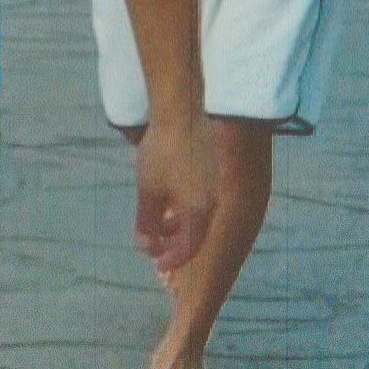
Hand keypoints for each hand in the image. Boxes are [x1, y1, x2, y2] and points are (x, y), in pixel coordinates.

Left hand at [131, 114, 215, 277]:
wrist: (188, 108)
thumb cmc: (165, 148)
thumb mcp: (149, 188)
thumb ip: (147, 221)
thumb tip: (144, 246)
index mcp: (199, 212)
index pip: (188, 249)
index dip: (171, 258)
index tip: (157, 260)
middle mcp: (216, 205)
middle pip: (198, 236)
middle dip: (176, 243)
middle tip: (157, 243)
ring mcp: (222, 190)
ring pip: (203, 219)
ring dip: (184, 226)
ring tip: (164, 223)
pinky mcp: (224, 175)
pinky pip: (210, 202)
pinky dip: (193, 208)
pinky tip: (176, 200)